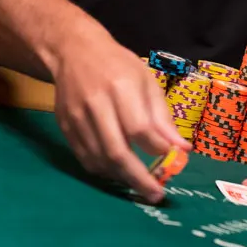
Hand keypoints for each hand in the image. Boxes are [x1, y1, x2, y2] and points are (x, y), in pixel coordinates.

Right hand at [48, 17, 189, 202]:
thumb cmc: (118, 65)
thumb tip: (181, 150)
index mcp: (121, 87)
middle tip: (155, 195)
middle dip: (138, 178)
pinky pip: (84, 159)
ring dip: (121, 178)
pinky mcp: (65, 127)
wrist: (74, 51)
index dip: (156, 149)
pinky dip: (104, 171)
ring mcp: (76, 117)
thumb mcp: (147, 81)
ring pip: (99, 160)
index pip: (139, 128)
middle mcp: (96, 103)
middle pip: (116, 151)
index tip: (171, 160)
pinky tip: (118, 172)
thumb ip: (162, 117)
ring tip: (139, 184)